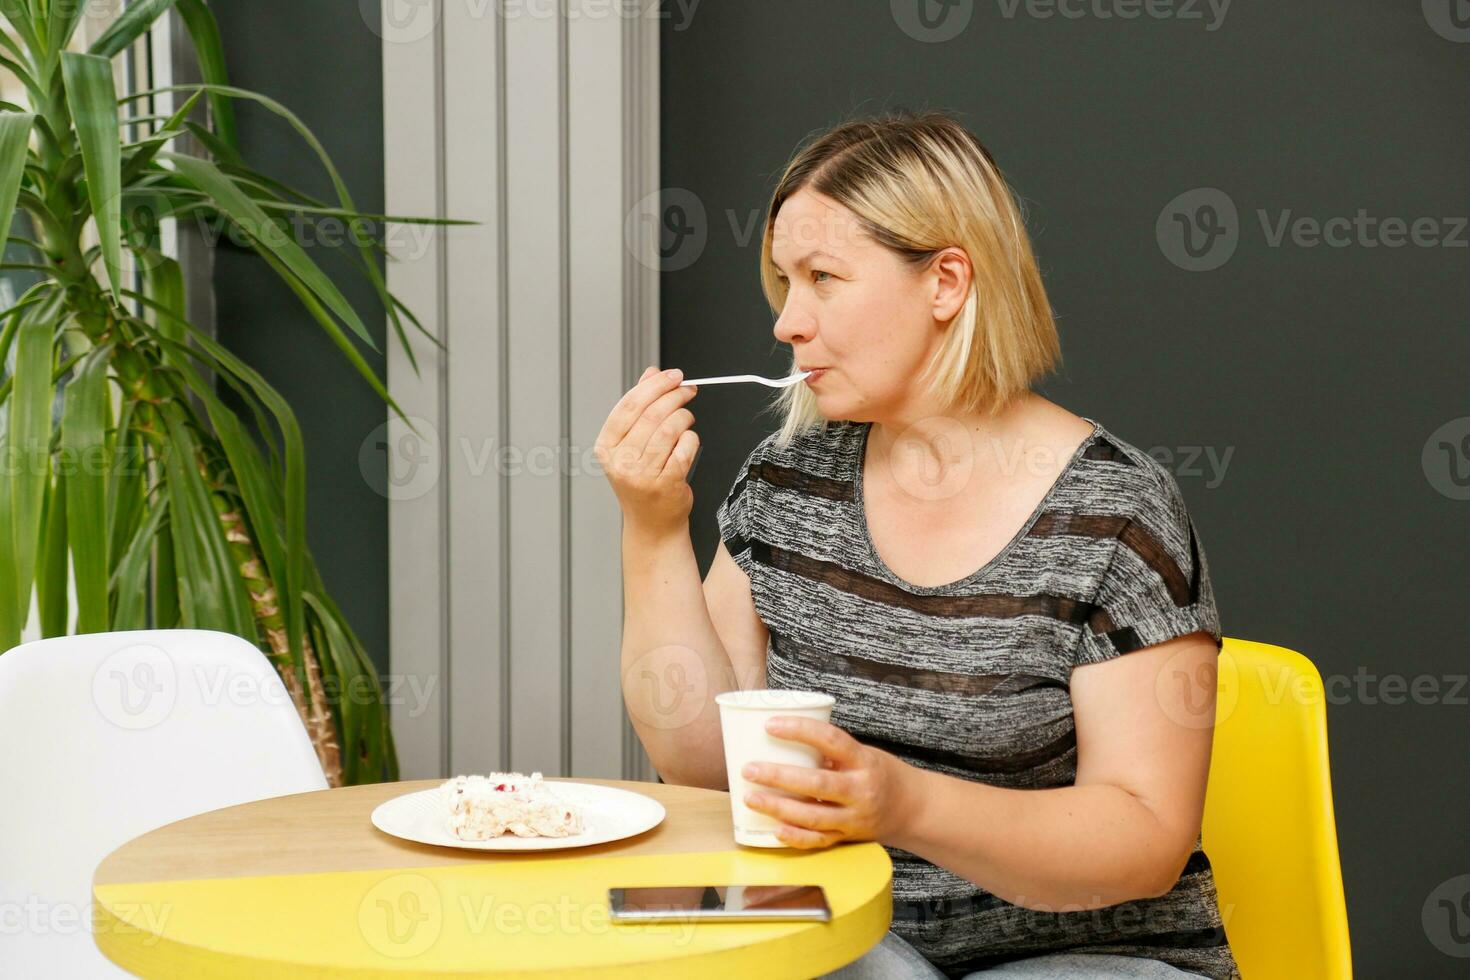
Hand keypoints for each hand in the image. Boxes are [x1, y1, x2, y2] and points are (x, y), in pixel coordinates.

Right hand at [594, 366, 699, 536]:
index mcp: (606, 447)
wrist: (651, 523)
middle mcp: (621, 462)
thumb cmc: (642, 478)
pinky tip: (688, 440)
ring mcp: (642, 475)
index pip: (628, 406)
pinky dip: (691, 438)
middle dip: (674, 396)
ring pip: (670, 429)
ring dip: (684, 416)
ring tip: (687, 417)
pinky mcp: (666, 484)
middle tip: (687, 389)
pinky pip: (685, 448)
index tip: (672, 375)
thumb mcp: (632, 443)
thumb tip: (651, 373)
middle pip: (651, 414)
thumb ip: (640, 407)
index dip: (654, 386)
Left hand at [741, 716, 917, 849]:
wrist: (913, 809)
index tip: (770, 725)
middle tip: (749, 769)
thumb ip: (830, 752)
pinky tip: (775, 828)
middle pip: (817, 784)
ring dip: (778, 808)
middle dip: (779, 777)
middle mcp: (861, 790)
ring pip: (813, 816)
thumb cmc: (880, 773)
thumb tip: (784, 742)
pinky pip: (819, 840)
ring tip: (751, 798)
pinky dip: (796, 836)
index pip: (831, 740)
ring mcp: (855, 818)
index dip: (800, 730)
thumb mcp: (863, 753)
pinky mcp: (849, 838)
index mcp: (864, 761)